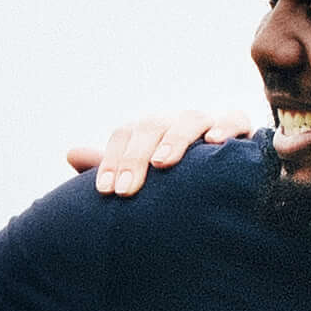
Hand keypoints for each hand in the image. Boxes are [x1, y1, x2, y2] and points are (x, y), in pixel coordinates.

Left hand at [65, 105, 240, 196]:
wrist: (226, 183)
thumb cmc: (175, 181)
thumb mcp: (141, 176)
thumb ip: (110, 167)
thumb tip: (71, 153)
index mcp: (149, 132)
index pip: (125, 134)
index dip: (113, 159)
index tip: (106, 191)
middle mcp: (174, 122)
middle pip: (150, 126)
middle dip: (135, 158)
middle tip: (126, 190)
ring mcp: (207, 122)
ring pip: (189, 119)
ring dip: (174, 139)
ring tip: (163, 163)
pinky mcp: (239, 128)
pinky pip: (235, 119)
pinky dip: (225, 126)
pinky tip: (214, 143)